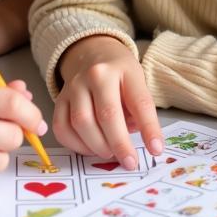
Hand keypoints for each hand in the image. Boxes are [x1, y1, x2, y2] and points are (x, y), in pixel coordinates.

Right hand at [55, 35, 162, 169]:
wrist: (92, 54)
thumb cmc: (120, 75)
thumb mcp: (137, 83)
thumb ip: (137, 111)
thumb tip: (131, 142)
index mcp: (124, 69)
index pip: (140, 102)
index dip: (149, 128)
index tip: (156, 149)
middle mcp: (97, 75)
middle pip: (107, 114)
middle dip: (120, 144)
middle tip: (130, 162)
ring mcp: (74, 86)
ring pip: (81, 123)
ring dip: (97, 146)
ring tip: (110, 153)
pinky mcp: (59, 99)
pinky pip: (62, 128)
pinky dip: (76, 145)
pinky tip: (90, 148)